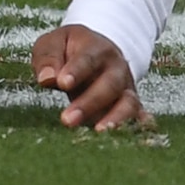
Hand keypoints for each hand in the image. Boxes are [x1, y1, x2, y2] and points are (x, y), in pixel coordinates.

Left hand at [31, 26, 148, 131]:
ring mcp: (126, 87)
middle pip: (109, 84)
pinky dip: (138, 127)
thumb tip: (46, 78)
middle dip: (89, 103)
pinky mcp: (131, 105)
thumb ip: (48, 58)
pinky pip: (138, 117)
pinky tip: (133, 140)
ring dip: (114, 119)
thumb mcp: (52, 43)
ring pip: (128, 103)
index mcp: (96, 48)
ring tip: (97, 132)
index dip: (76, 71)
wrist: (96, 50)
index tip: (62, 83)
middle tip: (67, 119)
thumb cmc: (68, 49)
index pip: (87, 59)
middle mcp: (116, 67)